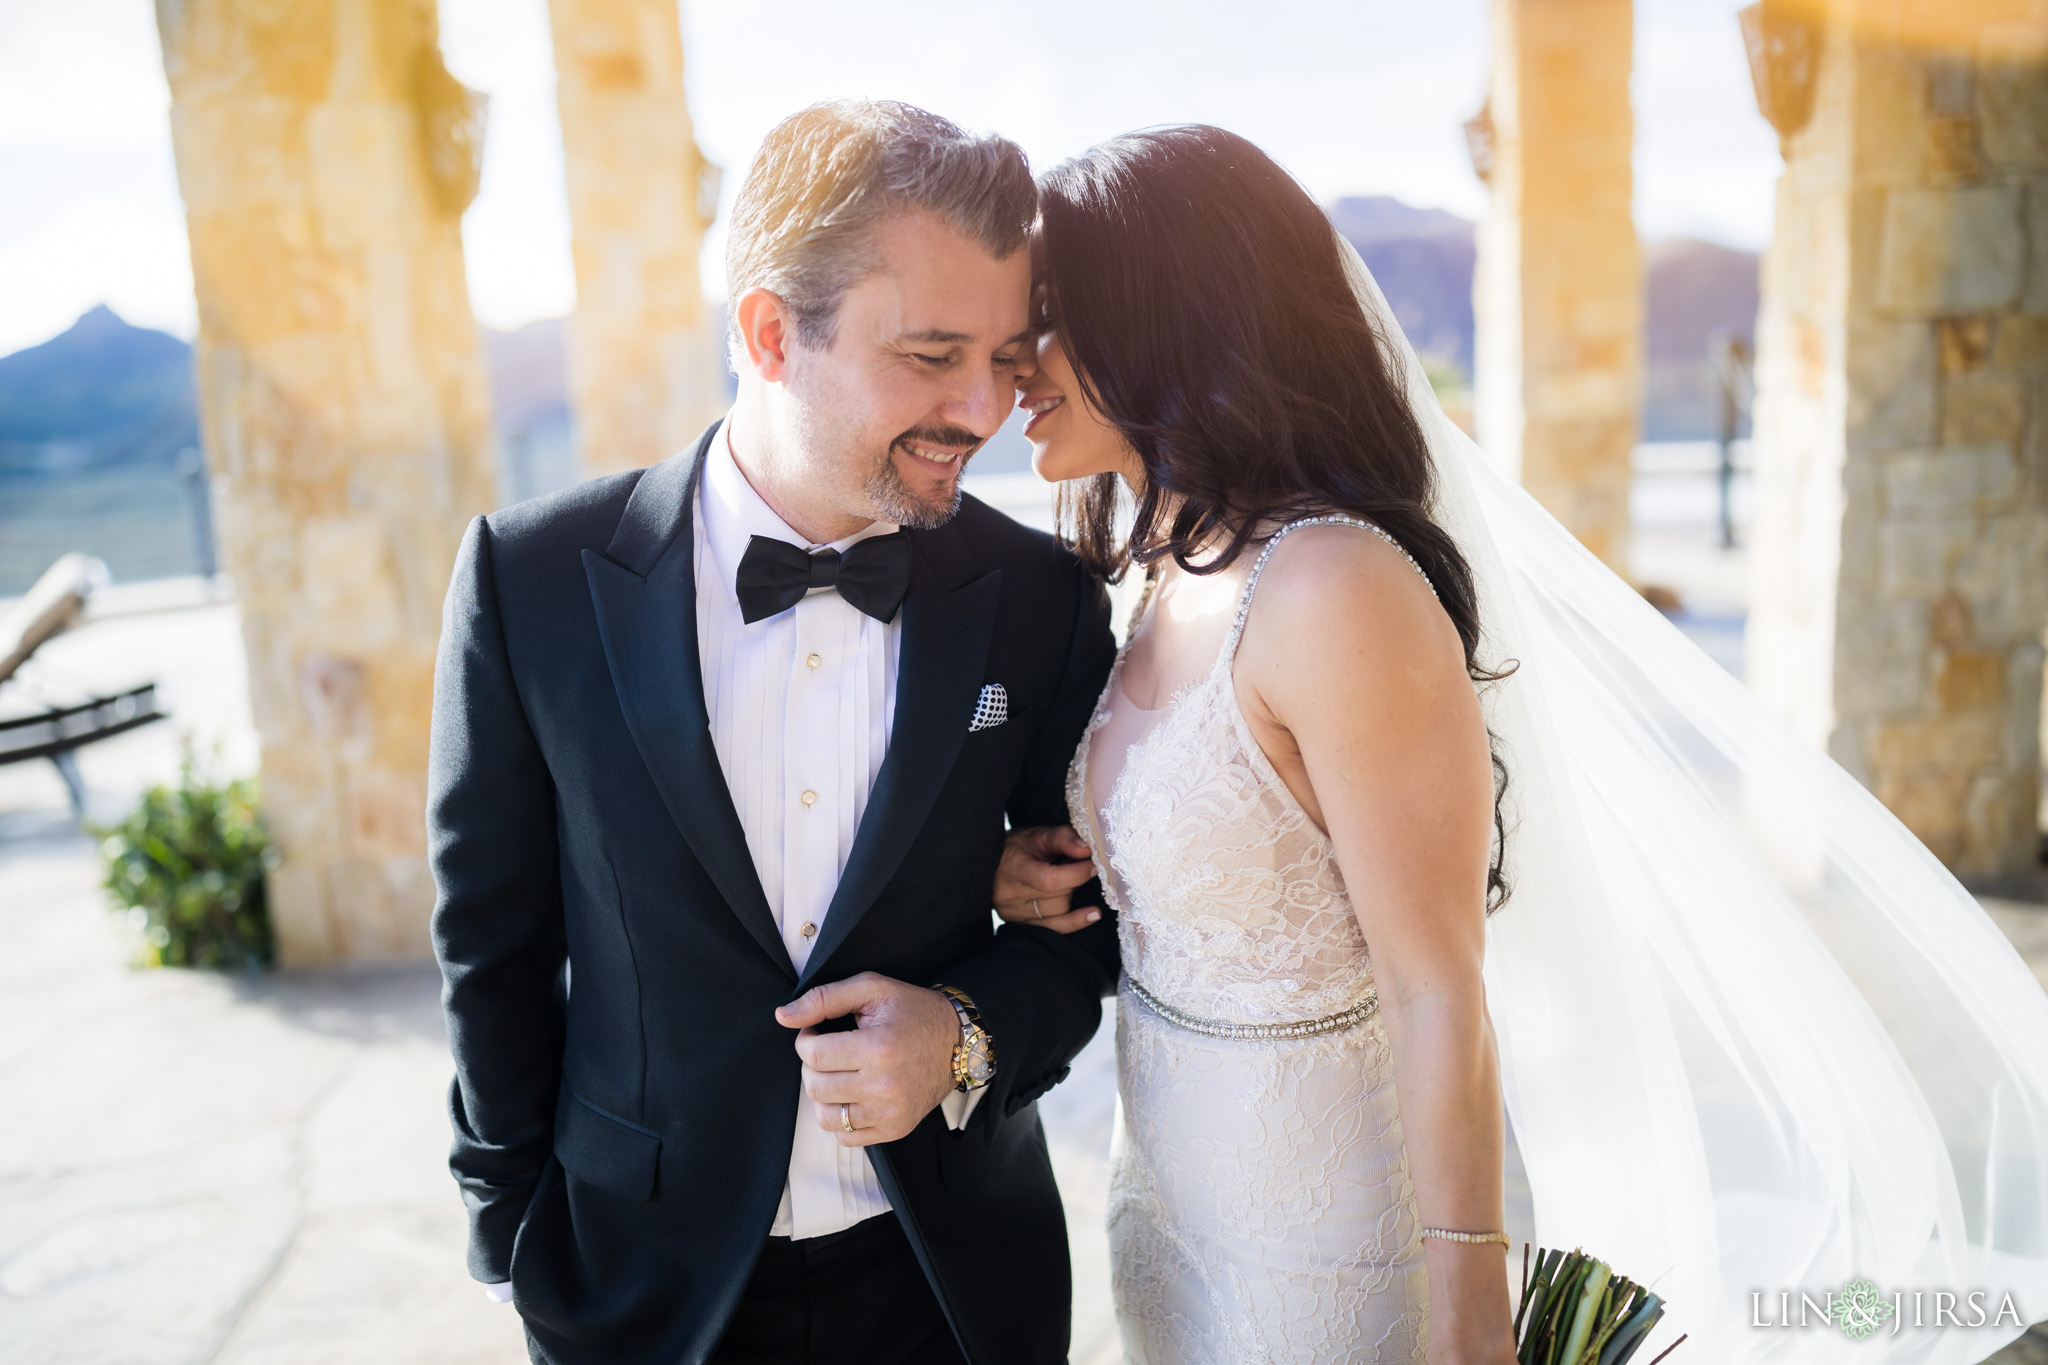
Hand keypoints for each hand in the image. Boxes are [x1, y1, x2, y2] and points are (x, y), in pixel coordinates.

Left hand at [774, 972, 959, 1145]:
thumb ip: (823, 999)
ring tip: (839, 1075)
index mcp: (878, 1048)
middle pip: (815, 1087)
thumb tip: (783, 1016)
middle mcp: (884, 1086)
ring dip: (823, 1094)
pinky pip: (846, 1137)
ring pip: (825, 1117)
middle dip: (812, 1066)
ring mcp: (890, 1112)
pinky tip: (852, 1095)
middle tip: (829, 1052)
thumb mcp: (871, 989)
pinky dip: (840, 1118)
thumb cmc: (913, 1011)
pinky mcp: (895, 1129)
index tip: (817, 1033)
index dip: (806, 1040)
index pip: (813, 1055)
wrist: (957, 1041)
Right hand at [994, 825, 1100, 934]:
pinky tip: (1092, 915)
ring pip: (1058, 911)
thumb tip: (1087, 849)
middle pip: (1057, 896)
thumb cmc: (1016, 846)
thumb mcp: (1037, 834)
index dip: (1077, 873)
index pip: (1050, 879)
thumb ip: (1063, 838)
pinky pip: (1053, 928)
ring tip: (1068, 879)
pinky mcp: (1020, 924)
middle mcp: (1010, 896)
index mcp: (1013, 869)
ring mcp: (1014, 913)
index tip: (1095, 864)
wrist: (992, 863)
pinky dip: (1074, 921)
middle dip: (1076, 880)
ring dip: (1071, 895)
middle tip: (1081, 865)